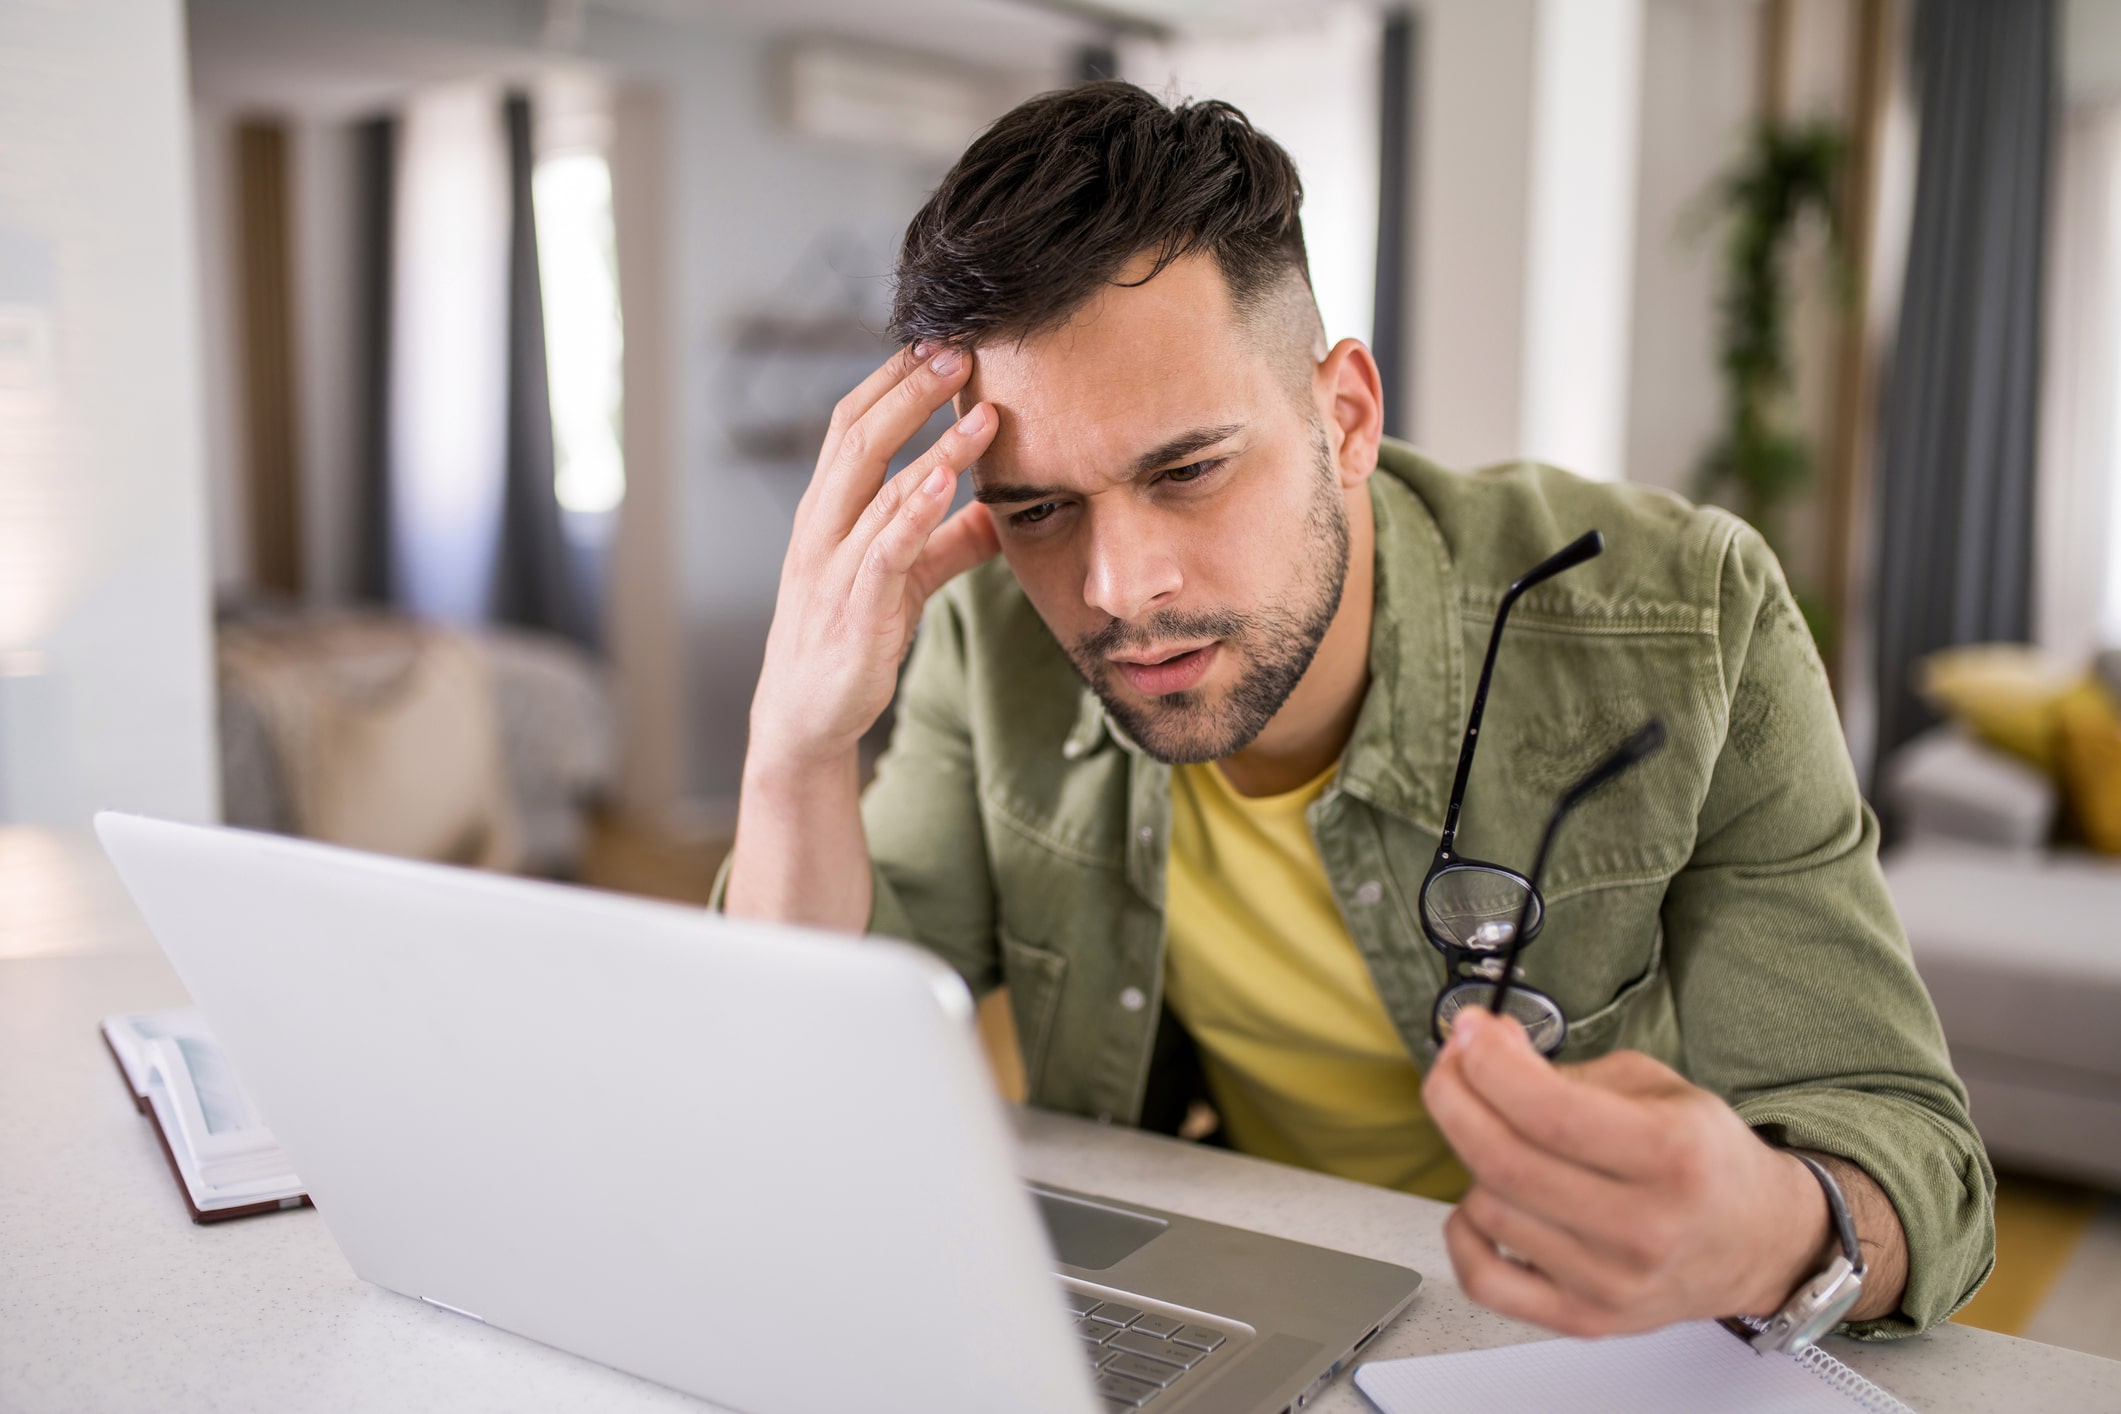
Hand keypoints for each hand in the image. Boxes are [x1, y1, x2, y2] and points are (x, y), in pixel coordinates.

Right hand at [749, 343, 1001, 767]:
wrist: (806, 715)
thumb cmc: (850, 636)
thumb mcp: (906, 579)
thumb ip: (946, 541)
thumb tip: (1000, 509)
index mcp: (829, 509)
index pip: (854, 423)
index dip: (894, 378)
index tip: (940, 338)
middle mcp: (822, 526)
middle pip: (860, 437)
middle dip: (910, 388)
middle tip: (960, 346)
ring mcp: (835, 567)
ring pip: (879, 488)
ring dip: (933, 445)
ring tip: (980, 408)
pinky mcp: (856, 610)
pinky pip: (885, 551)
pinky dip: (915, 513)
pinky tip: (949, 484)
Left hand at [1420, 1008, 1833, 1336]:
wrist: (1758, 1243)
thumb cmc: (1703, 1158)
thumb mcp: (1654, 1088)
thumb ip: (1564, 1070)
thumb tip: (1483, 1047)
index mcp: (1674, 1155)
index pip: (1550, 1113)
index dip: (1490, 1066)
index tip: (1469, 1031)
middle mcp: (1644, 1228)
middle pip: (1505, 1162)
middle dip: (1455, 1098)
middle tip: (1452, 1065)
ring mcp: (1611, 1283)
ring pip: (1488, 1210)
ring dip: (1471, 1159)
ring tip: (1499, 1136)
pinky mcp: (1584, 1319)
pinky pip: (1484, 1279)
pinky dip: (1464, 1232)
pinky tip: (1484, 1201)